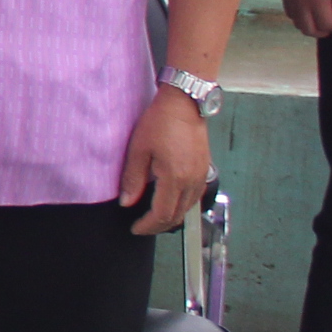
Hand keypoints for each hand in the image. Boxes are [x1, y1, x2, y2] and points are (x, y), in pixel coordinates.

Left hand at [118, 87, 208, 235]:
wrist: (185, 103)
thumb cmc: (160, 122)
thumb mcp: (139, 150)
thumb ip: (133, 179)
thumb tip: (127, 203)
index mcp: (175, 178)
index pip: (162, 214)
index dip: (148, 226)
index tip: (135, 228)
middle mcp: (192, 181)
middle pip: (177, 216)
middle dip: (158, 226)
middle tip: (142, 226)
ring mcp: (201, 175)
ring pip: (188, 208)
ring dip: (171, 217)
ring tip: (153, 217)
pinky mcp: (204, 169)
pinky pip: (194, 196)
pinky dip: (182, 205)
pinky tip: (169, 201)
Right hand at [280, 0, 331, 39]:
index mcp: (318, 0)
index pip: (327, 25)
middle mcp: (301, 3)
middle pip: (309, 30)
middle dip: (323, 31)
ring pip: (297, 23)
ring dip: (310, 24)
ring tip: (320, 16)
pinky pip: (290, 13)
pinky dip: (300, 16)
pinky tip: (309, 7)